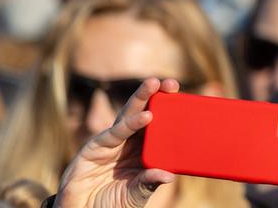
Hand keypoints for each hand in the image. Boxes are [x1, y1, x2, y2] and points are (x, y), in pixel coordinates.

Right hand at [56, 77, 179, 207]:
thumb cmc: (111, 204)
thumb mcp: (136, 195)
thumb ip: (148, 183)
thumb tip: (169, 175)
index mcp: (141, 151)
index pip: (156, 126)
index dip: (168, 110)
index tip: (184, 97)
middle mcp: (127, 144)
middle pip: (142, 114)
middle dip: (155, 96)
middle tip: (170, 82)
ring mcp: (110, 144)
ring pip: (126, 117)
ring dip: (140, 99)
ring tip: (154, 85)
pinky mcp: (93, 149)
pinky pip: (113, 134)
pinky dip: (128, 124)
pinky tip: (145, 116)